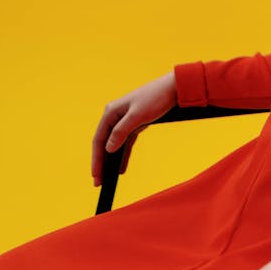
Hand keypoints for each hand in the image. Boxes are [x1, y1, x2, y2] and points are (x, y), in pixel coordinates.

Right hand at [91, 70, 176, 185]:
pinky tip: (121, 168)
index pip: (99, 139)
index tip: (95, 175)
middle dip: (101, 162)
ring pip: (115, 144)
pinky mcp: (136, 123)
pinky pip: (126, 142)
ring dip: (111, 160)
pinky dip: (123, 154)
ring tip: (108, 178)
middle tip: (99, 182)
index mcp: (112, 111)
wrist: (174, 88)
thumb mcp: (138, 116)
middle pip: (104, 143)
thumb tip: (108, 148)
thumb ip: (121, 131)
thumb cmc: (156, 98)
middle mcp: (115, 115)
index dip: (96, 158)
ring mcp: (125, 120)